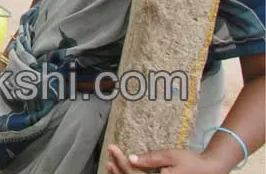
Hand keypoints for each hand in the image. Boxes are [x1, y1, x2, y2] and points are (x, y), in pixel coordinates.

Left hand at [106, 145, 224, 173]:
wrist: (210, 170)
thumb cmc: (191, 162)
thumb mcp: (171, 156)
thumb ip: (151, 159)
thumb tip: (131, 159)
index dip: (121, 161)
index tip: (112, 147)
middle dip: (119, 170)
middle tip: (109, 156)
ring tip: (111, 164)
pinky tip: (125, 170)